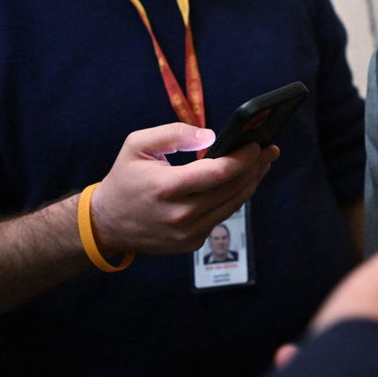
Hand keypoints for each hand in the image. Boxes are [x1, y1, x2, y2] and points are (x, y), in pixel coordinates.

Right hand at [89, 123, 278, 254]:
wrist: (107, 224)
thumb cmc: (124, 178)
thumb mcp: (137, 145)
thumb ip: (174, 134)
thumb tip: (211, 135)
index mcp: (166, 189)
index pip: (217, 174)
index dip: (242, 159)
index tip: (256, 144)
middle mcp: (180, 215)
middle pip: (232, 189)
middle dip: (255, 167)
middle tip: (270, 150)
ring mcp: (187, 233)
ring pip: (232, 205)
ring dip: (251, 183)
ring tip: (263, 164)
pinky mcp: (192, 243)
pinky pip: (221, 216)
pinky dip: (233, 198)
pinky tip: (242, 182)